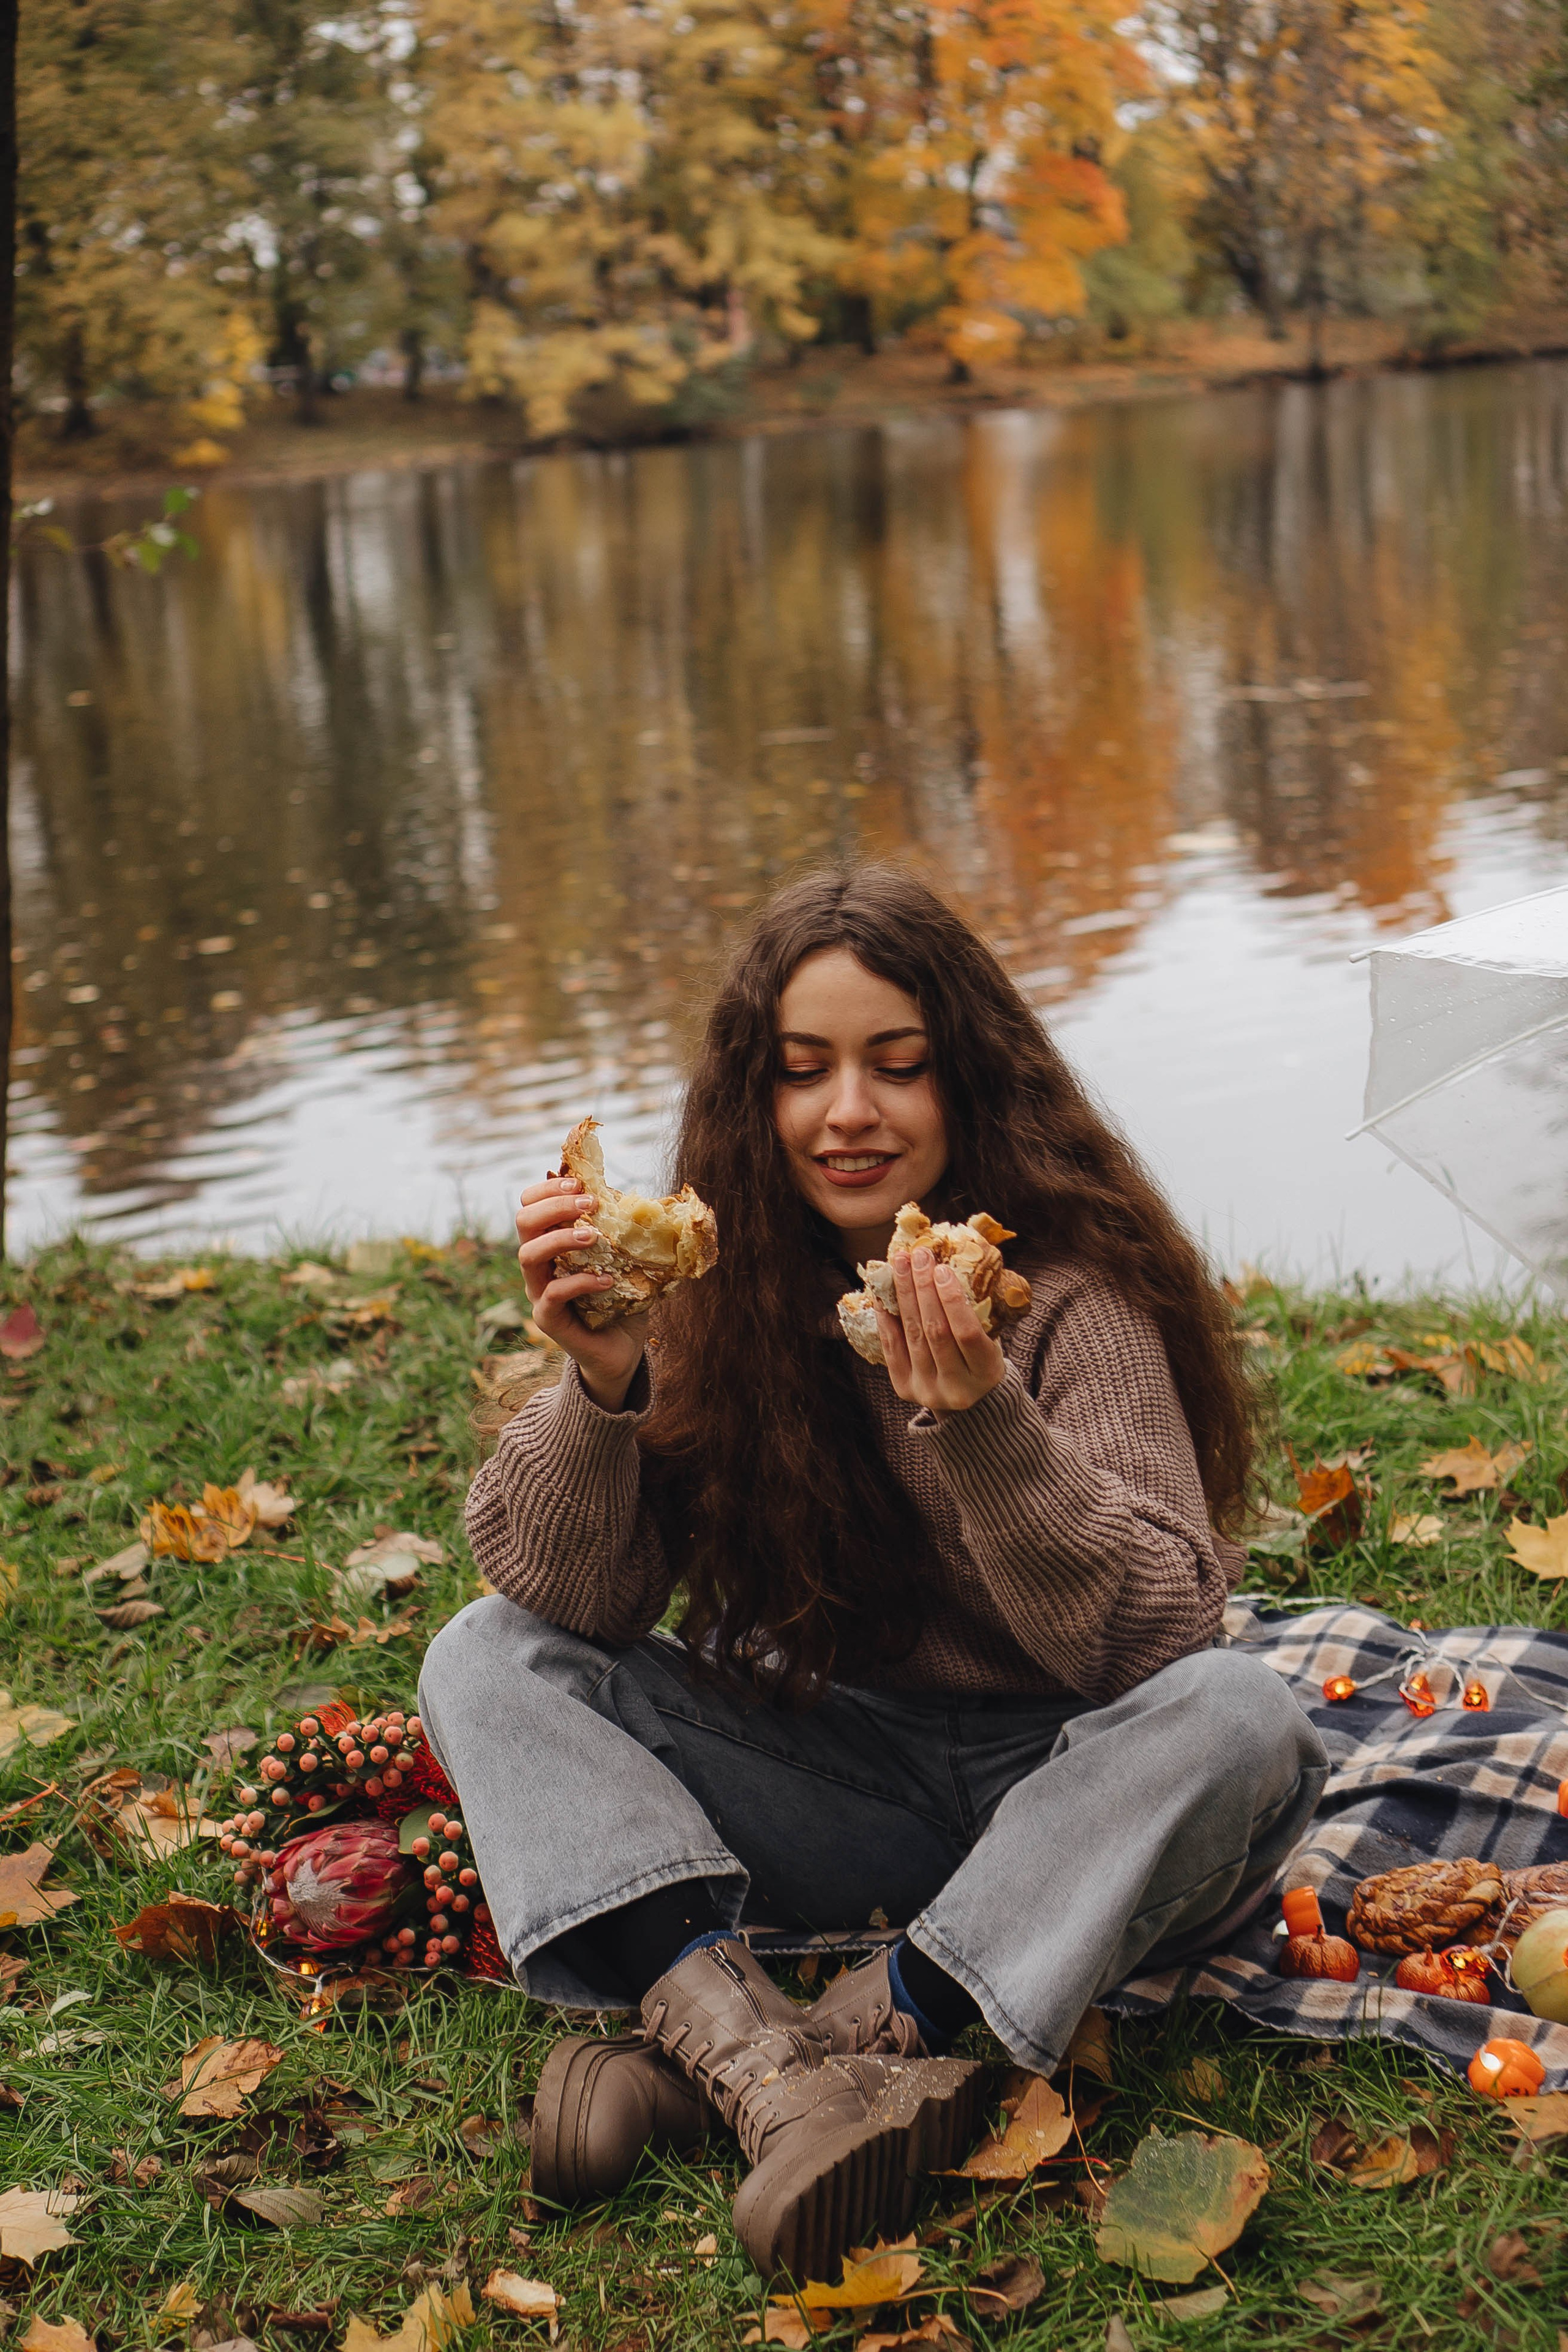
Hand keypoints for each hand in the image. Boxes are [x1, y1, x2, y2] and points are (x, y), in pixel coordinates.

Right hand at [516, 1177, 647, 1411]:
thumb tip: (638, 1197)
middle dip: (554, 1206)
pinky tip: (607, 1279)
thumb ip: (621, 1231)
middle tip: (588, 1202)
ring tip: (593, 1236)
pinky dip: (580, 1282)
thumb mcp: (622, 1258)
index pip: (530, 1207)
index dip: (547, 1189)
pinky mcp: (548, 1319)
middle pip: (524, 1223)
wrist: (622, 1350)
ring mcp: (539, 1293)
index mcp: (550, 1244)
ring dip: (560, 1238)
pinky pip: (553, 1294)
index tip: (578, 1182)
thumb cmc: (621, 1300)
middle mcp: (539, 1266)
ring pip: (529, 1255)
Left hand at [875, 1247, 1006, 1413]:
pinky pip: (892, 1349)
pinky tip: (883, 1295)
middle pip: (935, 1331)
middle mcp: (956, 1387)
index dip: (952, 1300)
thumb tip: (950, 1265)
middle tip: (918, 1256)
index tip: (942, 1268)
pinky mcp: (906, 1389)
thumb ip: (977, 1313)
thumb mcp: (992, 1341)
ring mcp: (928, 1390)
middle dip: (924, 1289)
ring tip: (901, 1265)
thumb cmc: (983, 1360)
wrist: (973, 1402)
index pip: (967, 1333)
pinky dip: (886, 1319)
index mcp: (986, 1373)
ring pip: (913, 1335)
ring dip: (904, 1295)